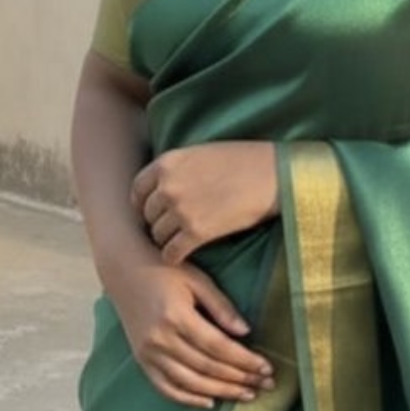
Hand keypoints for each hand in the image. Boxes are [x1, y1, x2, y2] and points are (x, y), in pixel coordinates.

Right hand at [107, 256, 275, 409]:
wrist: (124, 270)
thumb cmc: (165, 270)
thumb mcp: (197, 280)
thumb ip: (221, 306)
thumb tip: (246, 332)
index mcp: (176, 316)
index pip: (218, 347)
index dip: (245, 360)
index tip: (267, 368)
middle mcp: (160, 339)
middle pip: (207, 367)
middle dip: (240, 379)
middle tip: (266, 385)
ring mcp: (148, 353)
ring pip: (190, 382)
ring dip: (221, 392)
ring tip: (247, 395)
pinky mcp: (141, 360)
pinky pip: (166, 387)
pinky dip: (188, 399)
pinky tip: (210, 402)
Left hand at [131, 142, 278, 266]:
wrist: (272, 175)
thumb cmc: (244, 161)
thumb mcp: (201, 153)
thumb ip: (178, 168)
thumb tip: (165, 186)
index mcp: (167, 163)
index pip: (137, 189)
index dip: (142, 204)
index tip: (150, 212)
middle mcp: (168, 186)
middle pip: (148, 214)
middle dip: (156, 223)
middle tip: (167, 230)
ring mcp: (180, 210)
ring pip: (158, 235)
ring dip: (165, 241)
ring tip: (177, 243)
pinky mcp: (196, 232)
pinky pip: (171, 252)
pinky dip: (174, 257)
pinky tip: (181, 256)